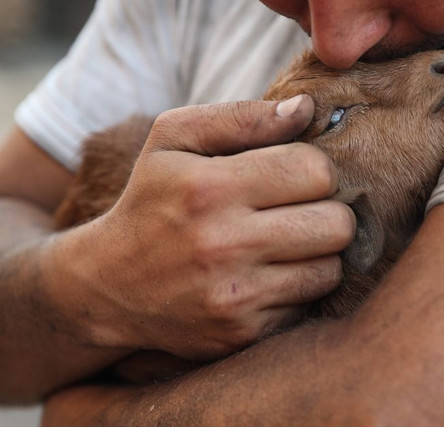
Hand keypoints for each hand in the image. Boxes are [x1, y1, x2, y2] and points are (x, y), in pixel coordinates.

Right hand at [49, 95, 355, 359]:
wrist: (107, 286)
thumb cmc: (151, 199)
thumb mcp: (173, 139)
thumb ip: (241, 117)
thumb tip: (306, 109)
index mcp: (209, 188)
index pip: (315, 171)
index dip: (314, 168)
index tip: (293, 174)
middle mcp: (222, 245)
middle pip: (337, 224)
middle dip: (326, 210)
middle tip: (298, 209)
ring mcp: (234, 297)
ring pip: (331, 269)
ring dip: (317, 252)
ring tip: (285, 241)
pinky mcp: (241, 334)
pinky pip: (308, 304)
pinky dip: (298, 287)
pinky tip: (267, 274)